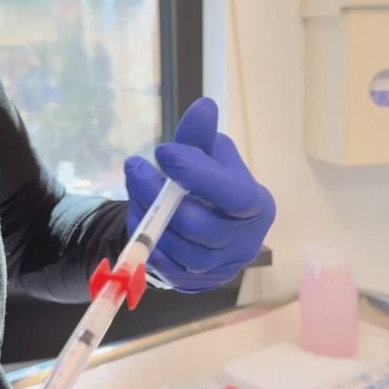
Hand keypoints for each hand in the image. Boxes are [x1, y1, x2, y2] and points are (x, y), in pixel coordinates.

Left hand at [125, 97, 275, 291]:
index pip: (232, 194)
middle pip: (196, 225)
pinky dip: (144, 236)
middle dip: (157, 193)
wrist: (213, 228)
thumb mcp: (212, 154)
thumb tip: (204, 106)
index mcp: (255, 207)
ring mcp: (217, 268)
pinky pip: (161, 263)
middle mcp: (242, 242)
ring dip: (146, 214)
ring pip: (174, 246)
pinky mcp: (192, 282)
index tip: (163, 151)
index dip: (197, 174)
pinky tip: (139, 213)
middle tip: (133, 166)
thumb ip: (202, 136)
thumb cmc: (214, 184)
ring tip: (135, 186)